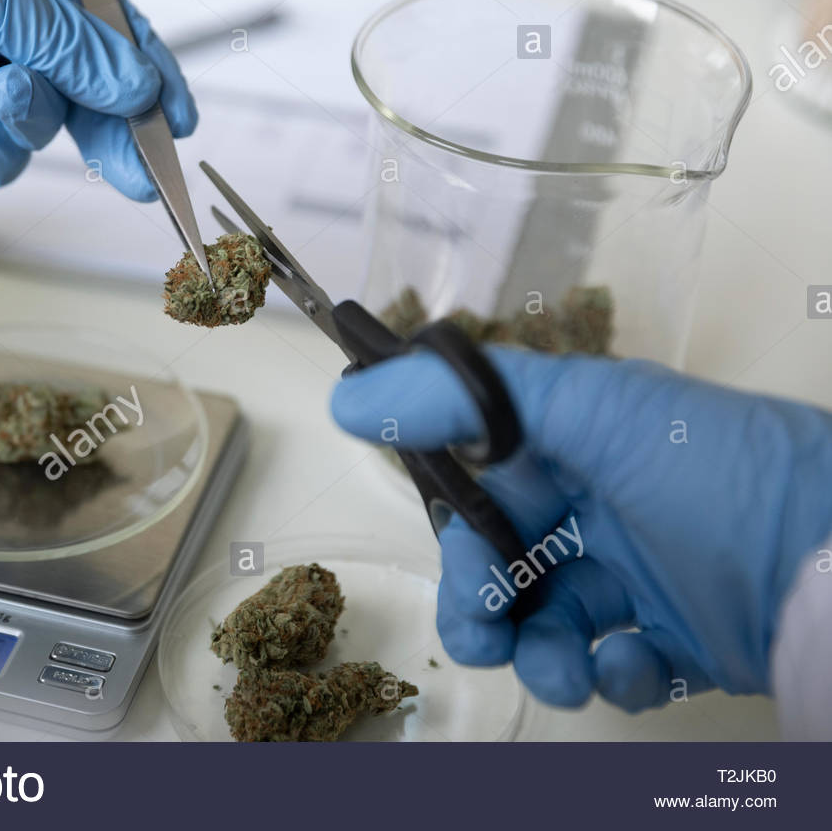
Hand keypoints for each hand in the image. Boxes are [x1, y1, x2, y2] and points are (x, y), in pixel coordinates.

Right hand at [331, 347, 831, 709]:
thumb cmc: (720, 472)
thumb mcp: (592, 410)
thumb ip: (465, 398)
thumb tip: (351, 396)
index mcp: (578, 445)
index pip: (486, 492)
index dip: (462, 536)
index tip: (464, 568)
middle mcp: (604, 506)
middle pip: (509, 564)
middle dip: (486, 607)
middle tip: (486, 638)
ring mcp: (644, 574)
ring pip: (553, 622)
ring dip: (543, 653)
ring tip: (567, 671)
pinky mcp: (682, 636)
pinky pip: (619, 664)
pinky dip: (615, 674)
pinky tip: (639, 662)